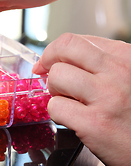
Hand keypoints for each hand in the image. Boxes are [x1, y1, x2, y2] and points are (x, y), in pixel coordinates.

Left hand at [33, 33, 130, 165]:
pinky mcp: (94, 124)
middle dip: (47, 60)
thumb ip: (107, 65)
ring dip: (54, 90)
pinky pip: (56, 107)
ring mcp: (107, 97)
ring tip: (67, 100)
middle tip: (43, 72)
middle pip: (64, 49)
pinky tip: (72, 119)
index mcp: (127, 58)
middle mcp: (119, 73)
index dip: (55, 51)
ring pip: (56, 76)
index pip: (77, 41)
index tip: (49, 60)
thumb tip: (67, 57)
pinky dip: (57, 114)